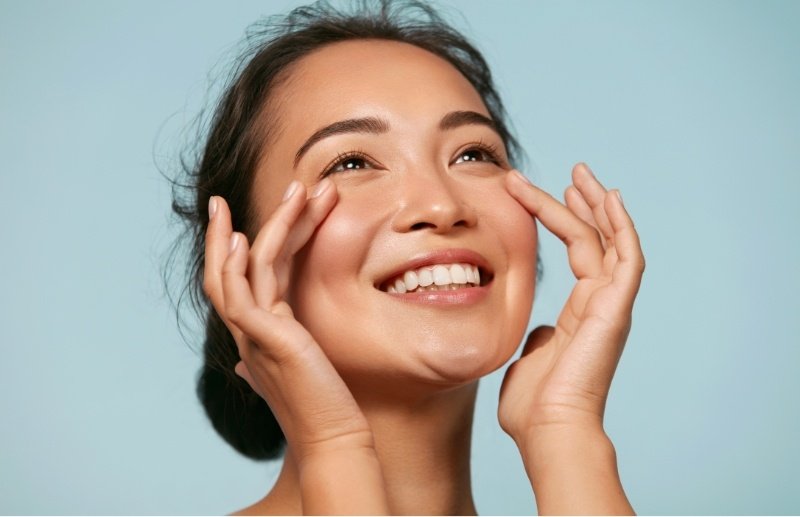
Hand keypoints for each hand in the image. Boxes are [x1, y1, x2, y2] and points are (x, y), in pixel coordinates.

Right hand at [203, 179, 372, 457]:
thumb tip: (248, 361)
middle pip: (230, 268)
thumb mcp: (297, 369)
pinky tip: (247, 239)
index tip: (250, 216)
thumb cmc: (321, 405)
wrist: (334, 438)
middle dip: (230, 229)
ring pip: (242, 270)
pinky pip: (241, 296)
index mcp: (257, 332)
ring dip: (267, 226)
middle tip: (232, 195)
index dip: (242, 245)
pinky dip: (239, 265)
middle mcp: (248, 331)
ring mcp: (252, 335)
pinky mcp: (265, 341)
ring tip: (294, 189)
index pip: (242, 279)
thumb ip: (277, 353)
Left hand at [499, 164, 644, 439]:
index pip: (578, 251)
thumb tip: (539, 329)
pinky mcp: (616, 309)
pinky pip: (626, 258)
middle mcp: (600, 303)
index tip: (541, 193)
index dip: (562, 219)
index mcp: (580, 312)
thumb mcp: (529, 356)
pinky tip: (609, 198)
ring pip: (611, 241)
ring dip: (597, 205)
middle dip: (585, 203)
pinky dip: (621, 227)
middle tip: (573, 172)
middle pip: (598, 239)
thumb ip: (538, 336)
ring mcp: (611, 305)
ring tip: (581, 173)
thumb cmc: (534, 404)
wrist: (547, 429)